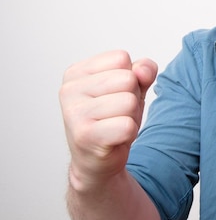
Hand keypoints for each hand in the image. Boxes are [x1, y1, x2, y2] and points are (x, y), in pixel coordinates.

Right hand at [59, 51, 157, 191]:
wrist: (97, 161)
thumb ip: (143, 70)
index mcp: (77, 72)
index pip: (121, 58)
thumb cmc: (112, 120)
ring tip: (114, 125)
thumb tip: (142, 70)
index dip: (130, 78)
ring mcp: (74, 113)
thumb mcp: (132, 88)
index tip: (115, 95)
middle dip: (132, 98)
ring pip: (129, 102)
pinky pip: (127, 126)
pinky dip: (129, 133)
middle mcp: (69, 90)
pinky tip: (113, 138)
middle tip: (116, 115)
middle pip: (128, 79)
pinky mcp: (85, 136)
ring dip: (130, 117)